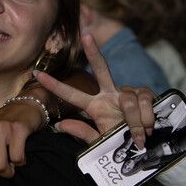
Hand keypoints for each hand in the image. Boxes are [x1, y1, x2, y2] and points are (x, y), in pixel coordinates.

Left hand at [35, 33, 154, 147]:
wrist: (149, 150)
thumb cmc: (121, 145)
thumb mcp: (100, 143)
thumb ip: (82, 133)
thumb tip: (59, 124)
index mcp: (95, 106)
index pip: (71, 94)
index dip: (54, 85)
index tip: (36, 74)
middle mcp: (109, 94)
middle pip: (101, 68)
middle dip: (94, 50)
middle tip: (86, 35)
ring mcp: (127, 93)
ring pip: (127, 99)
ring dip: (133, 122)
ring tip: (138, 138)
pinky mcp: (145, 94)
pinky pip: (143, 101)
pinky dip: (145, 118)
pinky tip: (149, 128)